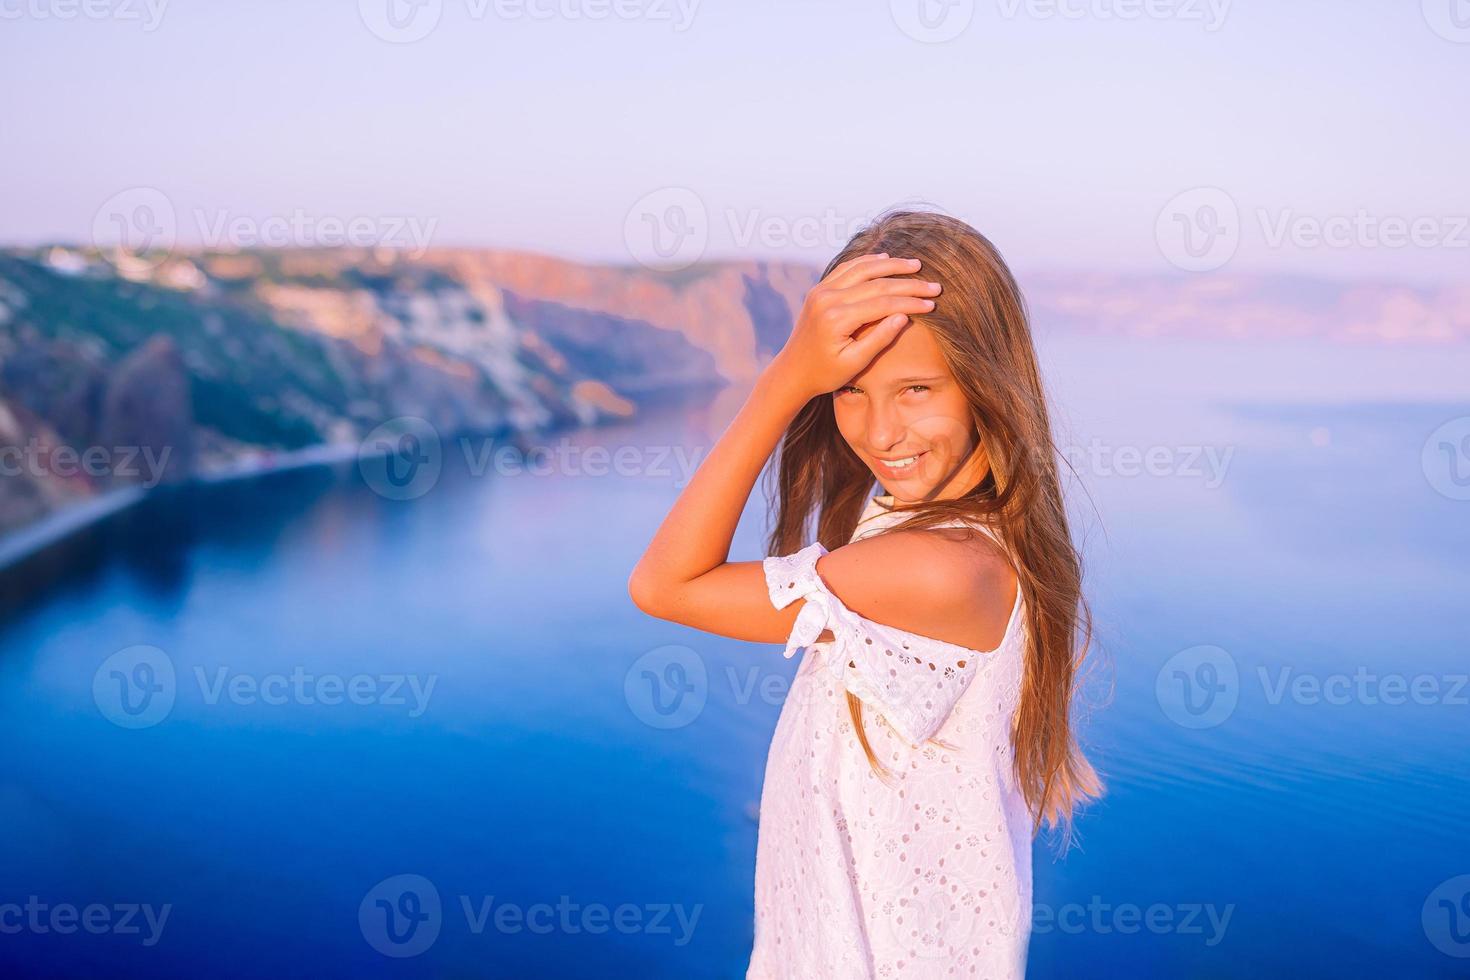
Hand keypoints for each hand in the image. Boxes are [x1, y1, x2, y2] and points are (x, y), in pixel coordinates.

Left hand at [768, 253, 941, 399]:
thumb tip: (904, 316)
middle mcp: (827, 299)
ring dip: (891, 265)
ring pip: (862, 269)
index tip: (933, 303)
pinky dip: (867, 262)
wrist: (793, 371)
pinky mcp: (819, 289)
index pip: (882, 303)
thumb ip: (879, 339)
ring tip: (915, 265)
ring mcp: (821, 291)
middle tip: (934, 285)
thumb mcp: (855, 363)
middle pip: (876, 283)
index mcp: (836, 319)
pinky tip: (885, 259)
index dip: (911, 302)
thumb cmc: (825, 374)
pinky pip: (847, 268)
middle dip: (908, 283)